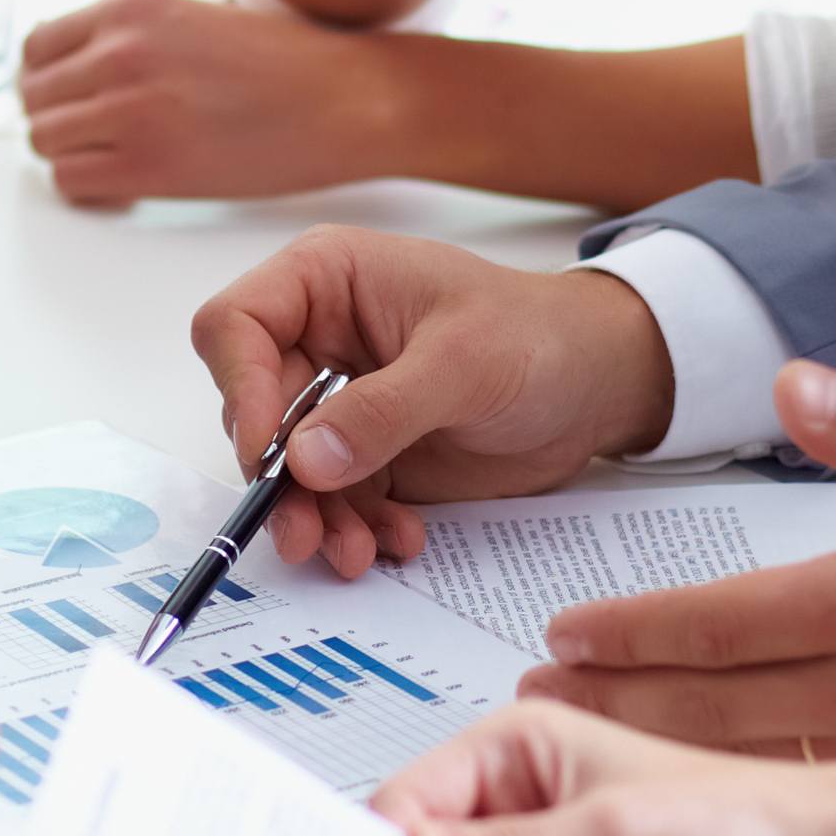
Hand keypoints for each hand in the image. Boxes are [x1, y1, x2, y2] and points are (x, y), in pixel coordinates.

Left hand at [18, 0, 405, 206]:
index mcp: (130, 8)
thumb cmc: (285, 65)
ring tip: (117, 161)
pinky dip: (92, 190)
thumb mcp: (191, 19)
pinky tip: (129, 186)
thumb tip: (78, 73)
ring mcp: (129, 110)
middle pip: (33, 99)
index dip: (50, 82)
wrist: (344, 100)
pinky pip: (72, 183)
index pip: (37, 49)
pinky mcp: (147, 167)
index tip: (72, 100)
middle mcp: (119, 52)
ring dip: (72, 156)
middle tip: (96, 138)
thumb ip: (130, 38)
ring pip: (44, 142)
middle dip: (59, 121)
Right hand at [189, 233, 675, 576]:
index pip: (237, 326)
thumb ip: (383, 411)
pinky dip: (357, 528)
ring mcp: (341, 402)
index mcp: (327, 282)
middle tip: (304, 532)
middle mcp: (320, 339)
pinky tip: (397, 539)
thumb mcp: (463, 364)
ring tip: (355, 553)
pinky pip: (336, 501)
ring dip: (316, 518)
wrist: (598, 384)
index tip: (267, 454)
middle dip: (278, 479)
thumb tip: (305, 460)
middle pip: (254, 411)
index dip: (240, 389)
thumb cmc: (538, 337)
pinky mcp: (367, 455)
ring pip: (289, 470)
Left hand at [527, 362, 835, 776]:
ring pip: (748, 755)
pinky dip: (744, 780)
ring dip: (660, 745)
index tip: (565, 630)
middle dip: (611, 697)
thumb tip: (792, 379)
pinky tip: (699, 775)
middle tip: (536, 692)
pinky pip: (813, 785)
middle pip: (706, 702)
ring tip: (591, 733)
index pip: (718, 619)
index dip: (628, 629)